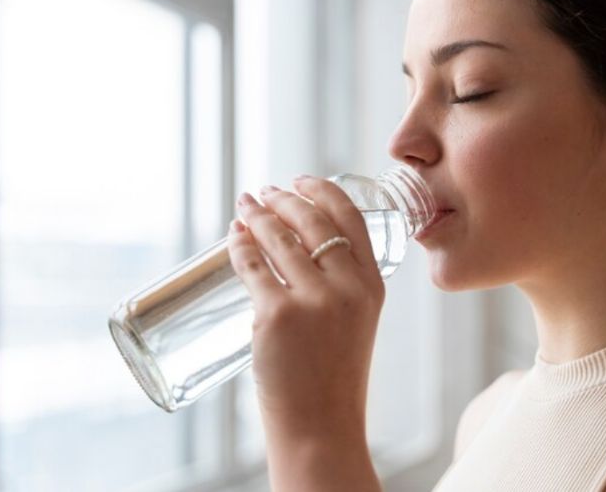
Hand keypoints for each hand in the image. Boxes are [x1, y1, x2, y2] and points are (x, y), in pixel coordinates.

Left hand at [227, 175, 384, 442]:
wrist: (322, 424)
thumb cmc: (334, 378)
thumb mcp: (357, 323)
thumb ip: (341, 287)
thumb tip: (295, 249)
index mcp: (373, 285)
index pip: (351, 219)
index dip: (322, 192)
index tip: (301, 181)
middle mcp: (348, 287)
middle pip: (312, 221)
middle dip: (283, 199)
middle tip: (264, 192)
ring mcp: (313, 300)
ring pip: (279, 239)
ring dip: (257, 216)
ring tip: (244, 208)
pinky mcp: (277, 316)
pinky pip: (252, 266)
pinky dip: (238, 245)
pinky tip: (233, 236)